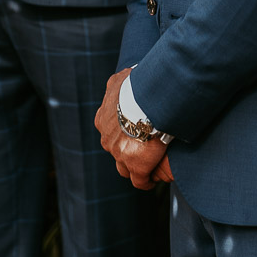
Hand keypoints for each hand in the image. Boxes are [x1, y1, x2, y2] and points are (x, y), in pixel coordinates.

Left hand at [95, 68, 171, 189]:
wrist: (145, 103)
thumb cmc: (135, 88)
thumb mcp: (122, 79)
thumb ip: (120, 81)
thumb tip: (127, 75)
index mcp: (103, 119)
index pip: (110, 130)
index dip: (122, 130)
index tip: (134, 128)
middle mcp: (107, 139)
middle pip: (115, 149)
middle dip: (126, 148)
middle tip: (143, 145)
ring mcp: (120, 155)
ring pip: (123, 168)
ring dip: (133, 166)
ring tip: (147, 165)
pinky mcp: (137, 167)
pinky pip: (140, 181)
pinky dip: (146, 181)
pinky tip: (152, 179)